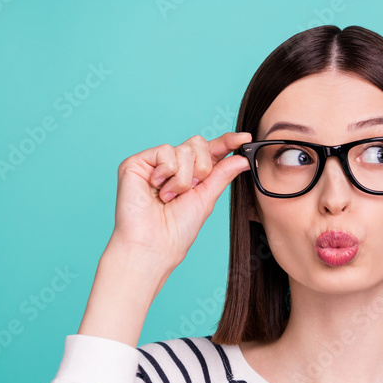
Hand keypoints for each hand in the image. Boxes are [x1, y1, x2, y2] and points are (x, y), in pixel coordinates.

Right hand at [111, 131, 252, 268]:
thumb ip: (222, 174)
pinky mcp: (137, 162)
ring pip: (184, 149)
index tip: (245, 138)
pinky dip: (167, 173)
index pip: (210, 151)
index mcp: (191, 174)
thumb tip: (243, 158)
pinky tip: (157, 189)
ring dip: (183, 178)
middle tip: (192, 189)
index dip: (227, 142)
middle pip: (198, 144)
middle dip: (202, 168)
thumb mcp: (207, 198)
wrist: (155, 244)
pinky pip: (165, 151)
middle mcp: (172, 166)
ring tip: (170, 196)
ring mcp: (154, 163)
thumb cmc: (177, 229)